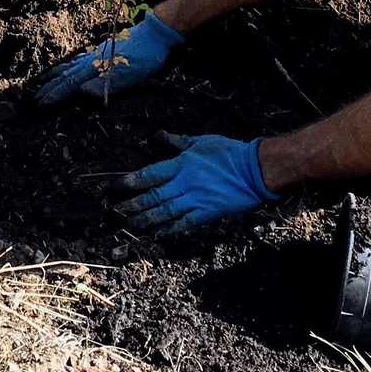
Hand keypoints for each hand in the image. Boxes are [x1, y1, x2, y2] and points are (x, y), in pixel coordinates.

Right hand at [34, 11, 182, 105]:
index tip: (41, 104)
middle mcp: (92, 59)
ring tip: (43, 80)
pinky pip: (79, 59)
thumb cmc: (145, 56)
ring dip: (56, 75)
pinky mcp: (103, 50)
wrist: (156, 32)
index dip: (56, 95)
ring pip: (71, 66)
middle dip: (50, 87)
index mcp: (96, 68)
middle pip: (66, 75)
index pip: (70, 84)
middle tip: (34, 97)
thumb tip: (79, 93)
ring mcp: (97, 53)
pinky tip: (69, 65)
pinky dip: (68, 64)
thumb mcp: (129, 74)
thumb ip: (104, 84)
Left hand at [116, 132, 276, 235]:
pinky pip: (184, 224)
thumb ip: (177, 142)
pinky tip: (157, 235)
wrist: (255, 170)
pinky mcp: (207, 213)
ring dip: (146, 220)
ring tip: (130, 226)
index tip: (116, 188)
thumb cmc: (229, 152)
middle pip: (154, 196)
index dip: (132, 181)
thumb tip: (158, 136)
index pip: (151, 173)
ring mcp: (195, 199)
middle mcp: (185, 182)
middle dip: (133, 205)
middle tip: (115, 213)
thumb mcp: (201, 141)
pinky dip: (170, 230)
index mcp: (183, 163)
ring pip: (165, 212)